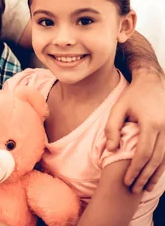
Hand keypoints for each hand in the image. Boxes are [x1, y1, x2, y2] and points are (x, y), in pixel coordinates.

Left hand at [105, 72, 164, 192]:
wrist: (154, 82)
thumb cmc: (133, 95)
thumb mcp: (118, 108)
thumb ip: (112, 128)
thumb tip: (111, 150)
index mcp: (151, 123)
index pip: (144, 153)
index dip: (135, 169)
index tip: (127, 180)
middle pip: (156, 159)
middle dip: (145, 176)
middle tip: (134, 189)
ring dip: (156, 175)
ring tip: (146, 187)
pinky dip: (163, 166)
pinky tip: (156, 175)